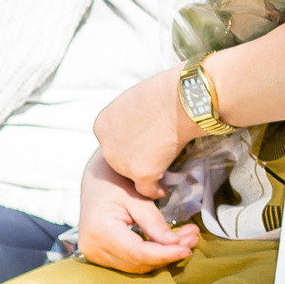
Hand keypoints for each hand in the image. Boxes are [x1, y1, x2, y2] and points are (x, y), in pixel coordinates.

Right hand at [75, 152, 198, 272]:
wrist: (95, 179)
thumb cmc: (115, 181)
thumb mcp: (137, 197)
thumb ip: (154, 222)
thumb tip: (175, 243)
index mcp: (100, 231)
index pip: (138, 253)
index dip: (165, 254)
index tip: (188, 248)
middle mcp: (93, 247)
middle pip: (138, 262)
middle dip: (169, 254)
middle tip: (194, 238)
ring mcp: (94, 253)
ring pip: (135, 265)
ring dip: (163, 256)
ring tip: (187, 238)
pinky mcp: (99, 254)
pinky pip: (129, 261)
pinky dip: (152, 255)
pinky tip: (170, 243)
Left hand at [93, 66, 192, 194]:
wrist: (182, 100)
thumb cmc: (166, 92)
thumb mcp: (136, 100)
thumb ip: (131, 116)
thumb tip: (143, 122)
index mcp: (102, 125)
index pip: (113, 140)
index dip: (128, 142)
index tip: (142, 145)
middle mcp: (107, 146)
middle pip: (119, 159)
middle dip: (135, 159)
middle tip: (153, 159)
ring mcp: (122, 162)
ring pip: (133, 174)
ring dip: (146, 174)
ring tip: (160, 175)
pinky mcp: (141, 173)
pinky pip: (147, 189)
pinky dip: (155, 191)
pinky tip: (163, 190)